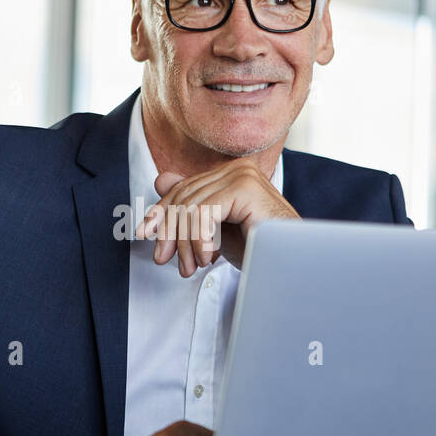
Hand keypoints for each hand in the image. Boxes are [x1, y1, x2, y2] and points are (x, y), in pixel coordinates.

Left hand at [133, 157, 298, 275]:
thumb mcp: (217, 229)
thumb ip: (194, 205)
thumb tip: (161, 180)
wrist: (291, 264)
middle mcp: (238, 168)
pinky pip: (204, 213)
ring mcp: (243, 175)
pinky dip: (200, 240)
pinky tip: (207, 258)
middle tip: (164, 260)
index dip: (161, 212)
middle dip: (170, 232)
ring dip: (186, 243)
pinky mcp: (245, 189)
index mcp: (232, 173)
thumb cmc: (260, 249)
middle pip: (184, 197)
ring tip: (190, 267)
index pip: (184, 189)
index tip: (144, 235)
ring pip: (191, 207)